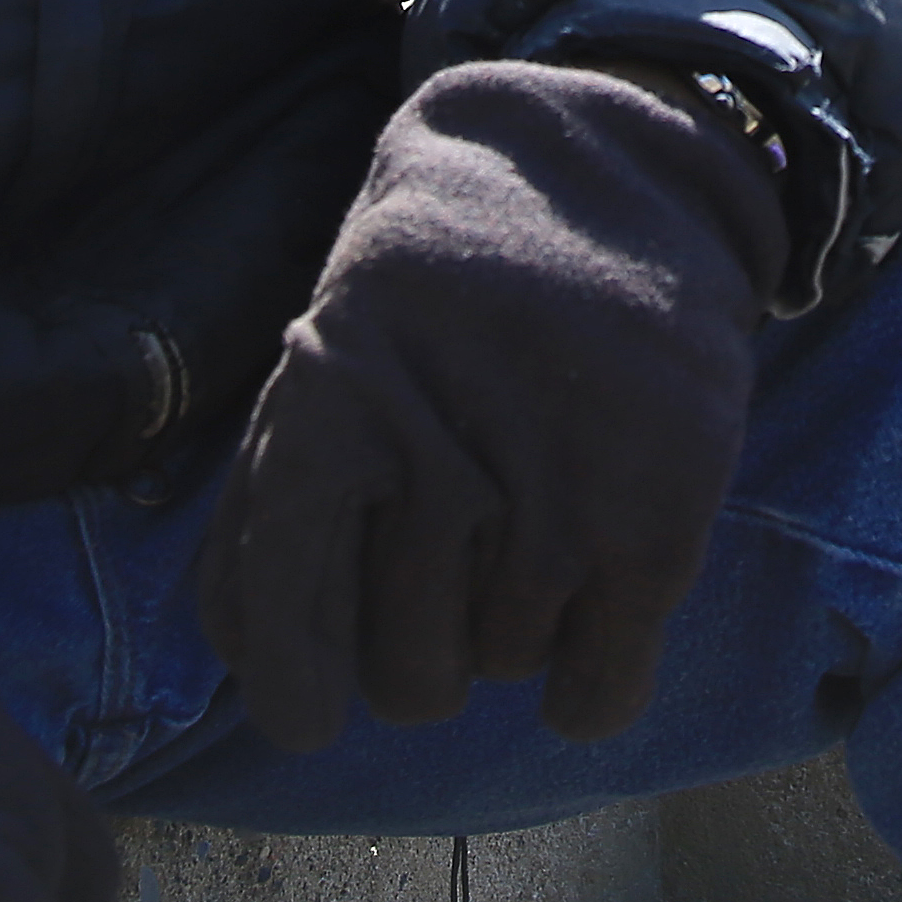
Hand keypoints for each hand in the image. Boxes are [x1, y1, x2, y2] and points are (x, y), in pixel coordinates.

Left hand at [200, 57, 786, 752]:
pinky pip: (597, 690)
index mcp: (332, 406)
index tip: (310, 719)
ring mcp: (554, 495)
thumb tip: (244, 658)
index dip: (290, 690)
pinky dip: (584, 693)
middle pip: (407, 673)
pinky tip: (585, 637)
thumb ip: (273, 498)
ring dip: (510, 635)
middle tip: (449, 583)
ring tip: (529, 533)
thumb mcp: (329, 355)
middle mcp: (438, 454)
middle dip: (421, 657)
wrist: (603, 182)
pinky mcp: (657, 521)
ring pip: (503, 670)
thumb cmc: (439, 298)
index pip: (279, 607)